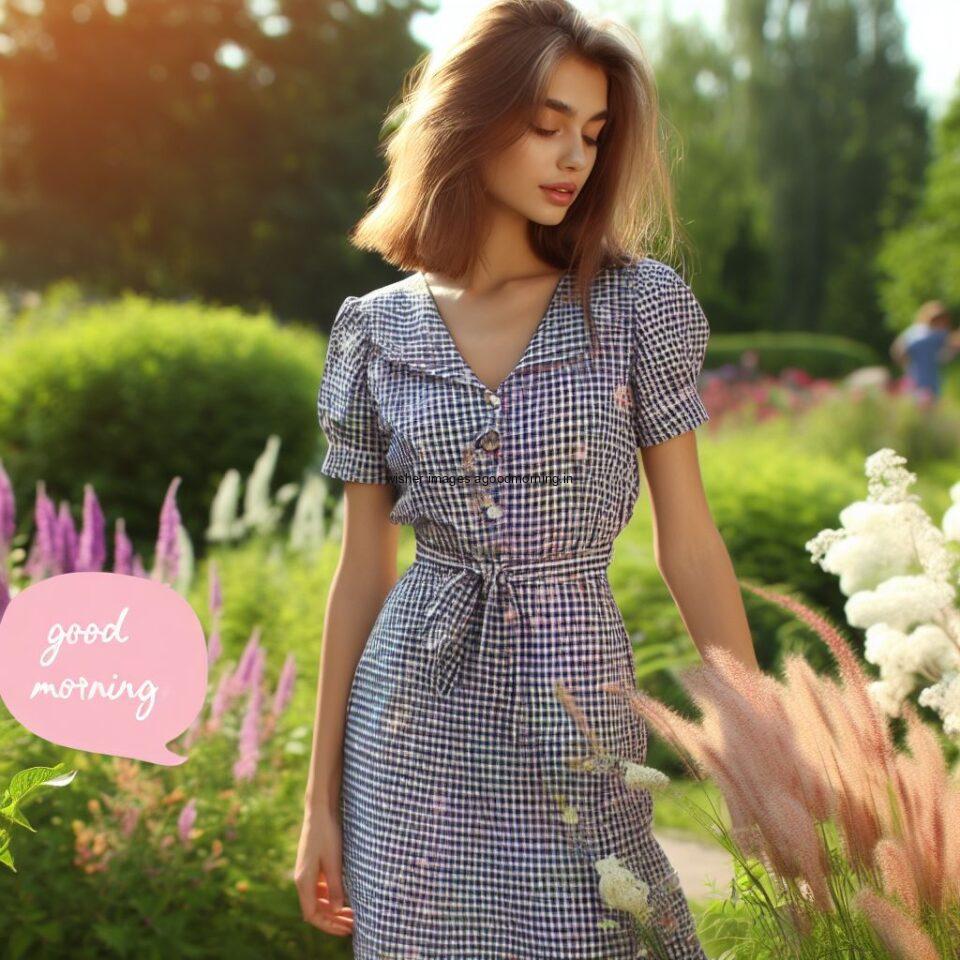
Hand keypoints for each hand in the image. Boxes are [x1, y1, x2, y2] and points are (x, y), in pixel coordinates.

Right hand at [292, 808, 354, 936]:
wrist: (320, 811)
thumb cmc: (326, 834)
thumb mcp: (334, 861)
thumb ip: (335, 887)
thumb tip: (335, 911)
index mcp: (304, 881)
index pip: (312, 915)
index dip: (328, 926)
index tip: (346, 929)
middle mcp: (302, 880)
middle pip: (315, 910)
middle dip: (333, 921)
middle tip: (353, 925)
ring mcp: (306, 874)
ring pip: (318, 900)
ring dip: (333, 910)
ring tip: (352, 915)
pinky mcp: (312, 867)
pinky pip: (320, 889)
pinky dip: (331, 898)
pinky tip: (345, 899)